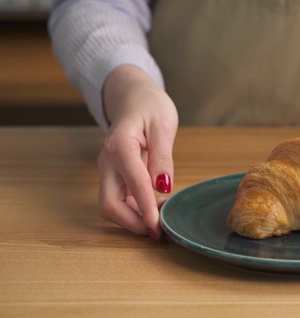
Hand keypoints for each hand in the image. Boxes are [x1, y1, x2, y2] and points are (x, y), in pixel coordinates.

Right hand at [98, 64, 177, 241]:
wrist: (132, 96)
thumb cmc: (149, 106)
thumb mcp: (163, 124)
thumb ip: (162, 156)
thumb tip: (163, 186)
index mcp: (120, 146)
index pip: (133, 184)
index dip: (146, 209)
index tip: (159, 228)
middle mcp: (108, 161)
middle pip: (110, 204)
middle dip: (134, 222)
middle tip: (161, 232)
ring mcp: (108, 169)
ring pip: (113, 205)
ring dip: (136, 218)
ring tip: (164, 218)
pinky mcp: (113, 175)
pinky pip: (120, 199)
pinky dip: (137, 209)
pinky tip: (157, 207)